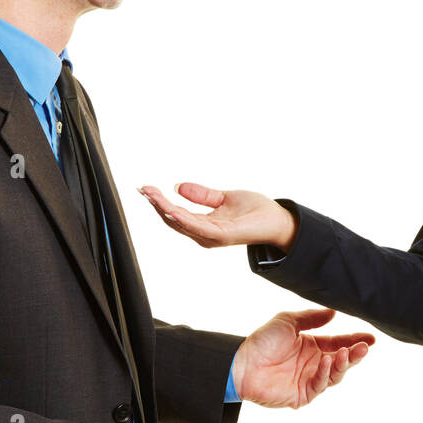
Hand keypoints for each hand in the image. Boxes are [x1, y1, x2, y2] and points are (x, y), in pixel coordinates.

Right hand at [138, 182, 296, 249]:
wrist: (279, 220)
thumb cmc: (255, 211)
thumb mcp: (223, 198)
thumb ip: (202, 195)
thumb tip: (178, 186)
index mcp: (203, 225)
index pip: (175, 214)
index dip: (159, 202)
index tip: (145, 188)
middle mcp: (204, 234)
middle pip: (173, 220)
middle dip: (157, 204)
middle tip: (143, 189)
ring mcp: (212, 236)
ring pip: (182, 223)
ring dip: (165, 209)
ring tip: (151, 195)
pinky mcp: (223, 235)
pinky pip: (199, 227)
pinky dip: (184, 219)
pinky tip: (172, 210)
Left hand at [235, 308, 374, 408]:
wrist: (242, 362)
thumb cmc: (261, 342)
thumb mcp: (288, 322)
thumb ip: (311, 318)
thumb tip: (333, 312)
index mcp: (312, 346)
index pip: (339, 342)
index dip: (355, 340)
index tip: (370, 337)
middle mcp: (314, 364)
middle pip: (342, 360)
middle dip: (355, 353)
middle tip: (365, 346)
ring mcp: (309, 380)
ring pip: (335, 374)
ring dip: (343, 364)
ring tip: (346, 353)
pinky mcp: (302, 395)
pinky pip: (319, 385)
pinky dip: (325, 373)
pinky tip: (327, 360)